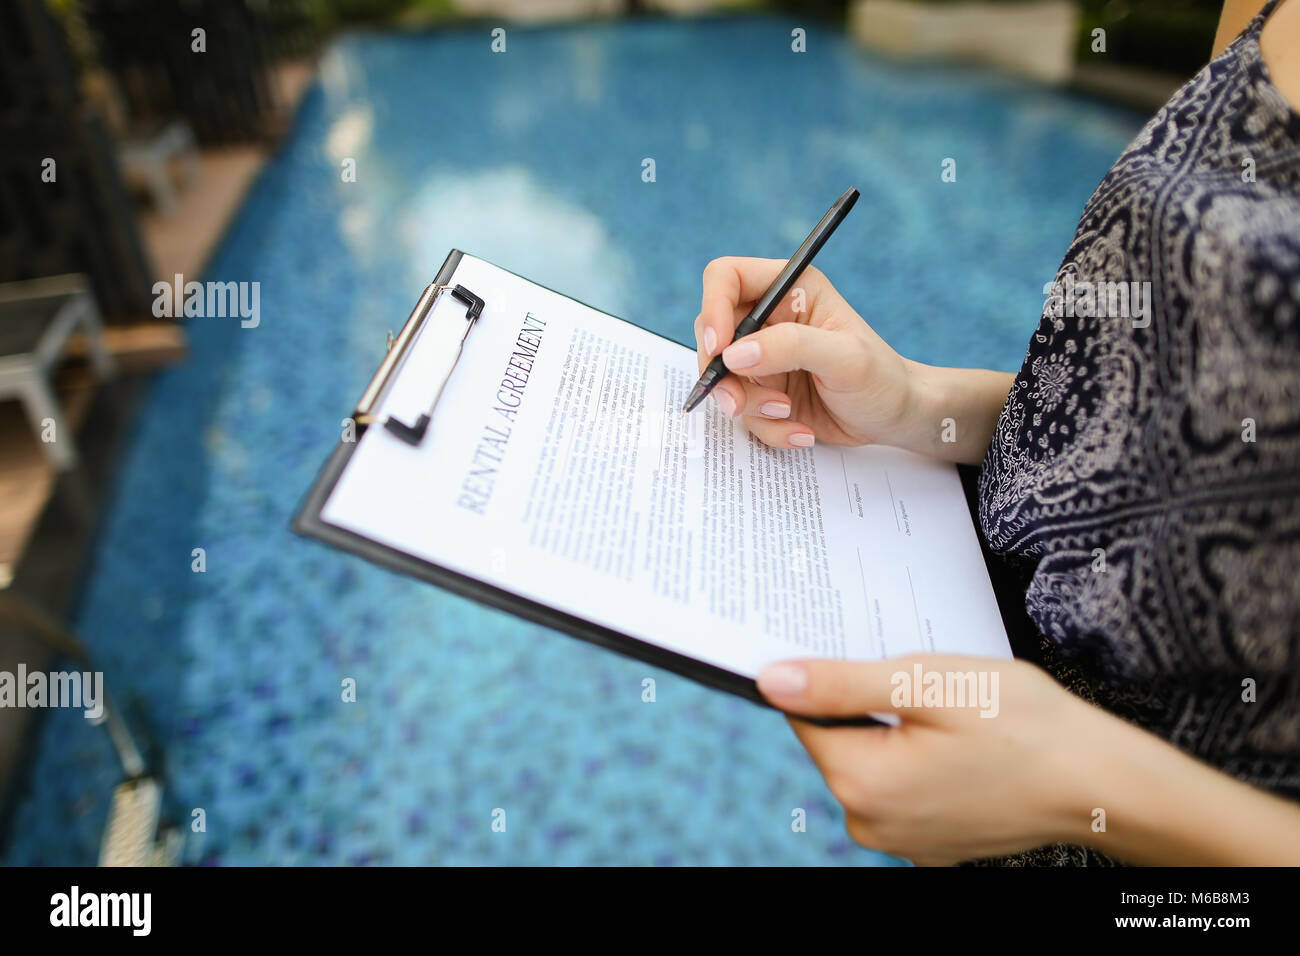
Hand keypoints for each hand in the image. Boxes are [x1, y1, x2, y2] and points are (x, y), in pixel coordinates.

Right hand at [694, 257, 914, 449]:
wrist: (895, 419)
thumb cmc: (881, 378)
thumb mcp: (844, 358)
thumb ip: (790, 347)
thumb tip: (734, 354)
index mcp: (790, 289)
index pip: (727, 277)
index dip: (712, 307)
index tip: (719, 348)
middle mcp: (770, 319)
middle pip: (711, 333)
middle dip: (722, 373)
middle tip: (738, 402)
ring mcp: (763, 357)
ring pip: (723, 378)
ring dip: (749, 406)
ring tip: (787, 414)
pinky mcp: (764, 391)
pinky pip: (743, 410)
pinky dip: (766, 427)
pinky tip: (800, 431)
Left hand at [757, 654, 1091, 865]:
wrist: (1103, 785)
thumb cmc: (1024, 726)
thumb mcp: (926, 683)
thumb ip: (841, 684)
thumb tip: (772, 680)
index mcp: (861, 784)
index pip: (809, 718)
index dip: (836, 681)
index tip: (876, 664)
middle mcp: (872, 824)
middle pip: (841, 743)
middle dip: (874, 708)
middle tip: (931, 690)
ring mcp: (904, 841)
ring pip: (874, 764)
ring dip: (901, 736)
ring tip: (956, 719)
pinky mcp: (933, 842)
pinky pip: (905, 790)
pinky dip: (923, 763)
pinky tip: (965, 747)